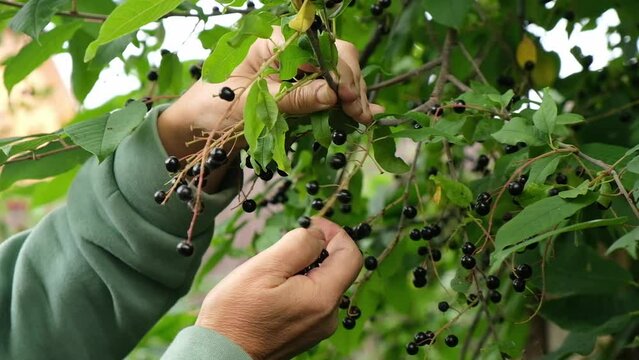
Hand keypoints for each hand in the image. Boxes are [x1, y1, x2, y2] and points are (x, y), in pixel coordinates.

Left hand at [158, 26, 383, 158]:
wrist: (197, 126)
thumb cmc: (213, 109)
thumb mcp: (252, 107)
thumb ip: (293, 99)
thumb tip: (333, 94)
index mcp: (270, 42)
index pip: (316, 46)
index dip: (339, 71)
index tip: (348, 99)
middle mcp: (286, 50)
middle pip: (333, 56)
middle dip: (351, 83)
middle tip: (361, 115)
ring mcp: (294, 68)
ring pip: (336, 73)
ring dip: (352, 95)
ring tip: (363, 120)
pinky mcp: (298, 87)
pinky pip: (328, 90)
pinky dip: (345, 102)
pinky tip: (365, 113)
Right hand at [194, 217, 362, 359]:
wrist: (219, 355)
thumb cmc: (236, 314)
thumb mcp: (265, 268)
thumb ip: (299, 245)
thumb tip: (319, 233)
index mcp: (323, 298)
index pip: (351, 255)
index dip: (334, 232)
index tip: (310, 224)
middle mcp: (328, 316)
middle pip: (338, 268)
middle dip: (315, 250)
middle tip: (282, 248)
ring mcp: (318, 326)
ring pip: (323, 282)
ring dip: (304, 268)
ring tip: (272, 273)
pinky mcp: (306, 332)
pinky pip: (312, 298)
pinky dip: (298, 285)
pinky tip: (272, 290)